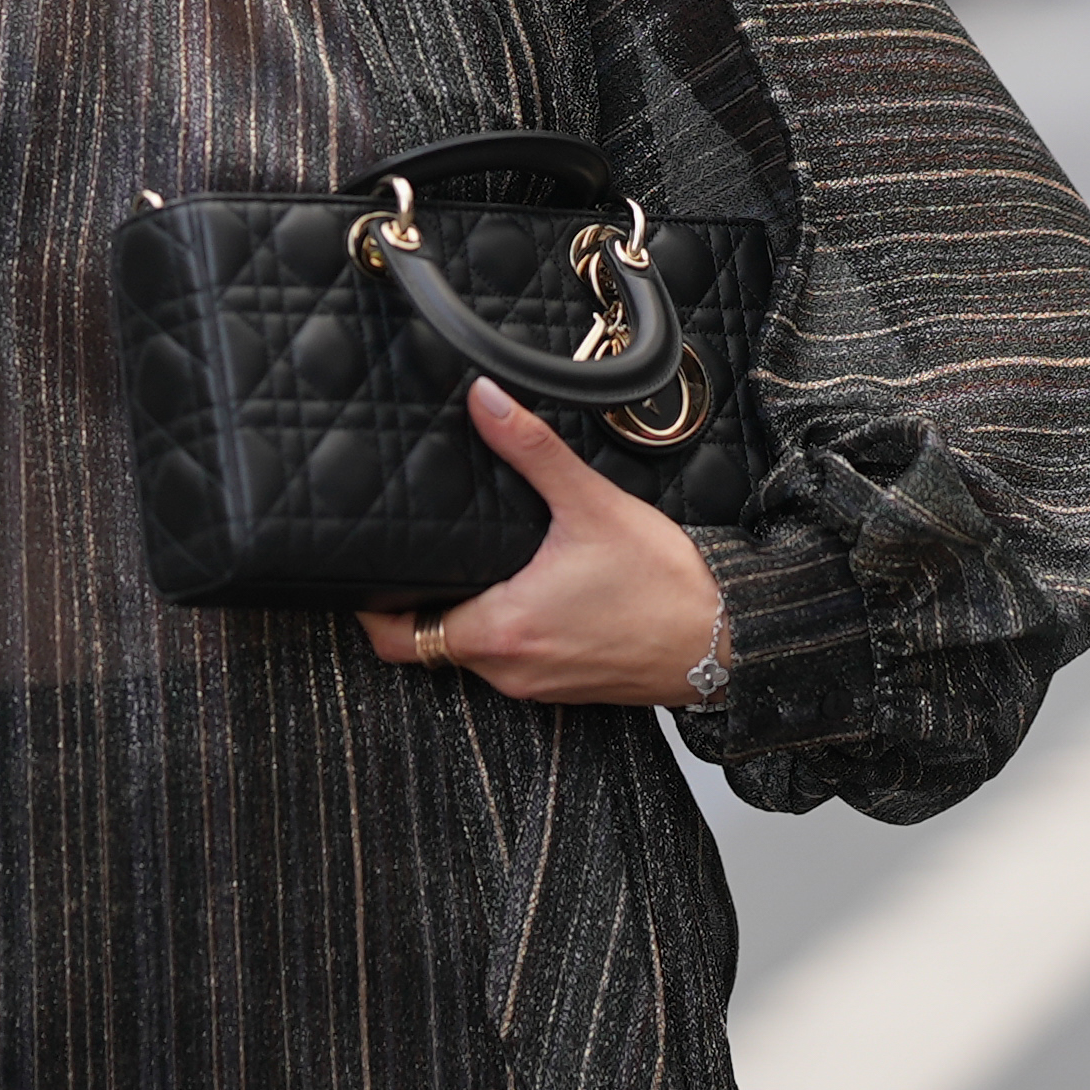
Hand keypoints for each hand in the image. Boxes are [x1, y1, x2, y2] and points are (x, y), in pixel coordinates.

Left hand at [356, 379, 724, 704]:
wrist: (728, 639)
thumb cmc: (665, 584)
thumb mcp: (589, 505)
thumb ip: (530, 451)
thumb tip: (485, 401)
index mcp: (500, 630)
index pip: (399, 640)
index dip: (370, 610)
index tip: (361, 576)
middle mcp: (510, 669)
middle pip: (430, 645)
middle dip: (418, 603)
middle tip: (413, 555)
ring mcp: (538, 685)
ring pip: (473, 653)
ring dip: (465, 614)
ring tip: (467, 564)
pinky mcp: (566, 687)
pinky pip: (514, 660)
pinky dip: (506, 628)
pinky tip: (523, 588)